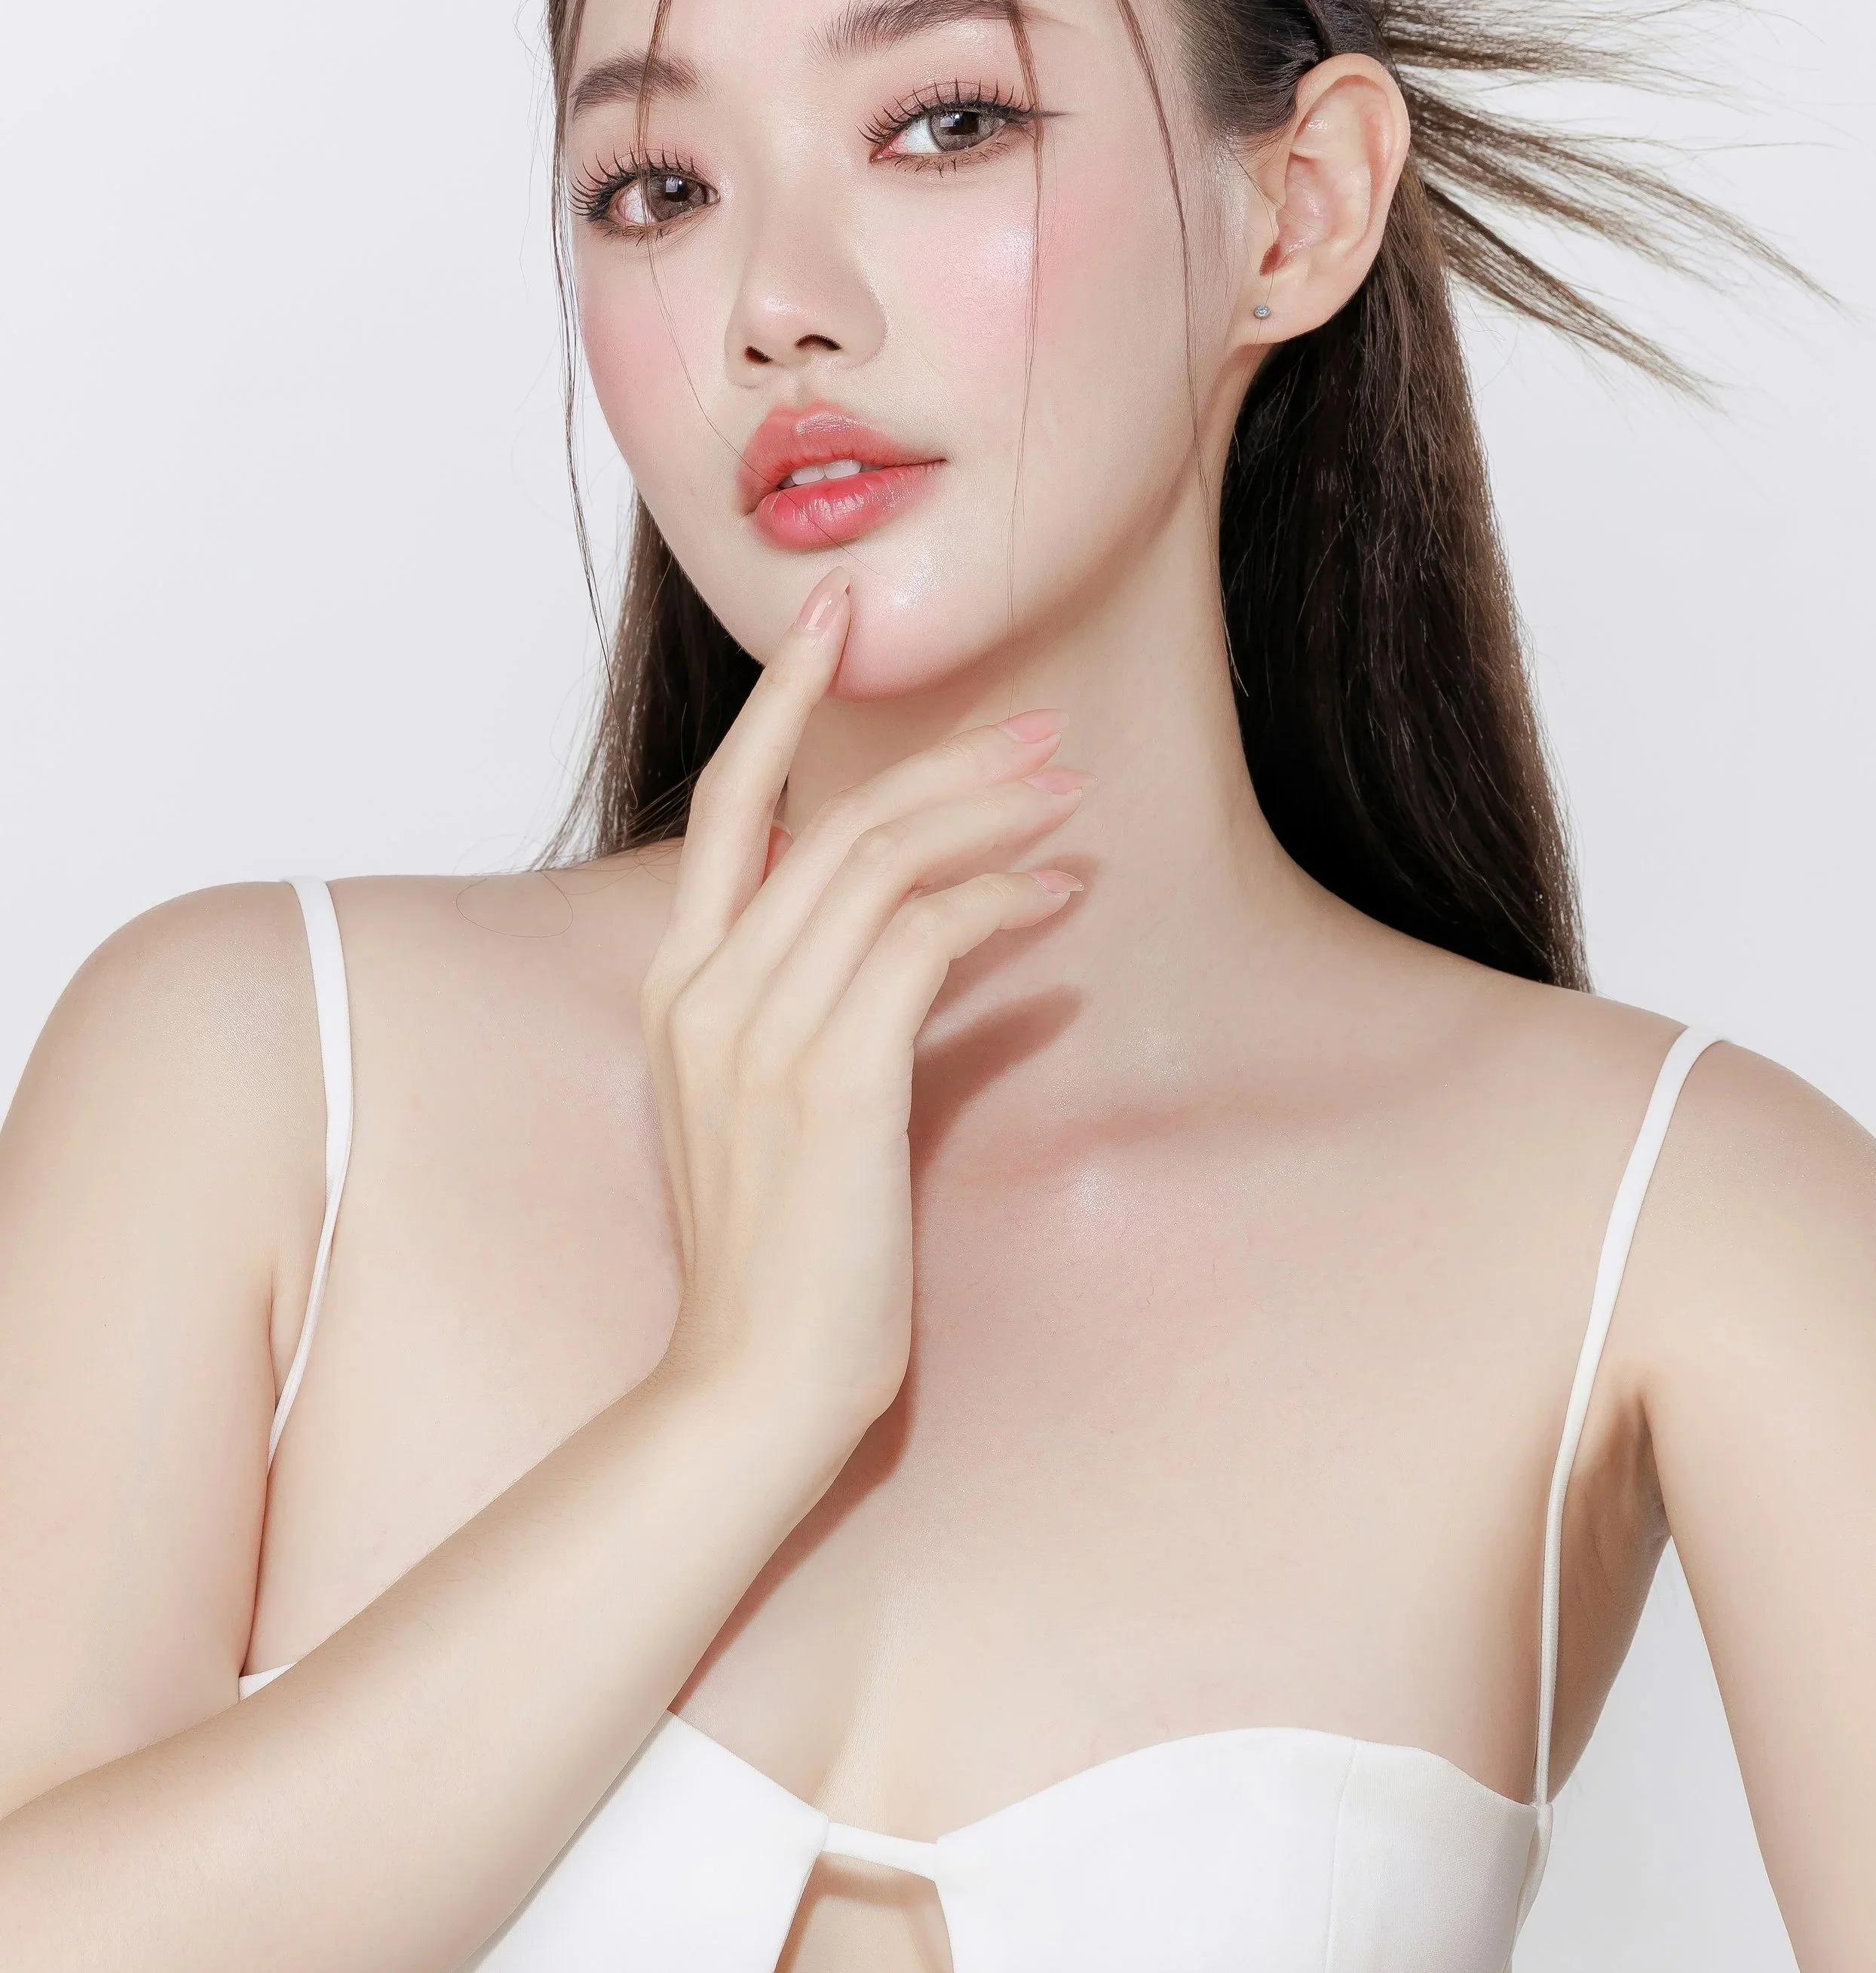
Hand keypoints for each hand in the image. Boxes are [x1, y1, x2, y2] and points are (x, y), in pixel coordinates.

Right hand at [640, 570, 1082, 1449]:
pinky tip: (1055, 899)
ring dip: (986, 814)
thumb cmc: (785, 1256)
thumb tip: (949, 926)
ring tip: (1068, 795)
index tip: (833, 616)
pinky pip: (924, 940)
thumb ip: (839, 1001)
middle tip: (1040, 730)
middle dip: (941, 757)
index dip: (779, 700)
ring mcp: (759, 1033)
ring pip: (879, 861)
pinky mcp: (832, 1079)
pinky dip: (998, 904)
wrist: (753, 1389)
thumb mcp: (787, 1105)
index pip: (726, 804)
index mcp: (677, 986)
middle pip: (827, 816)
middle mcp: (704, 992)